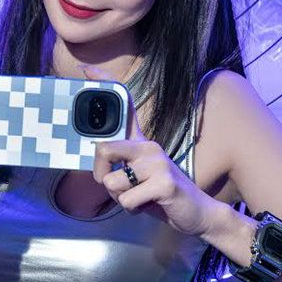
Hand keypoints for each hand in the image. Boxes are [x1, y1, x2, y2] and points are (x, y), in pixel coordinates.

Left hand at [82, 64, 217, 237]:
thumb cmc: (160, 194)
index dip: (104, 85)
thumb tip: (97, 161)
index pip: (124, 106)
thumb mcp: (138, 174)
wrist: (197, 212)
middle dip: (101, 175)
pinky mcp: (165, 182)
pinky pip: (128, 200)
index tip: (84, 68)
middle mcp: (149, 146)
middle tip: (117, 186)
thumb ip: (119, 165)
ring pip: (113, 183)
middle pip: (103, 149)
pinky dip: (133, 209)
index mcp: (141, 141)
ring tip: (140, 197)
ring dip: (120, 198)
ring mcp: (159, 162)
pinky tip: (150, 204)